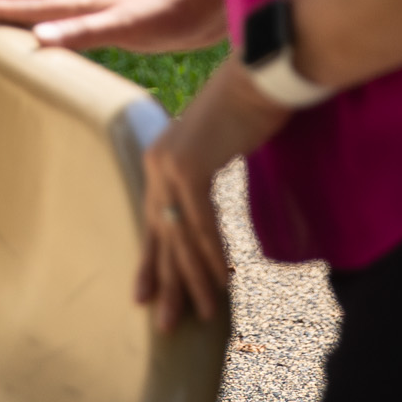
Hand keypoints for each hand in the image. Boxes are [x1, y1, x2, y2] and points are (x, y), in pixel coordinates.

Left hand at [136, 58, 287, 331]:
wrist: (258, 75)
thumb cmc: (244, 108)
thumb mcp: (215, 147)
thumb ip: (202, 175)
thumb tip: (201, 207)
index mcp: (159, 158)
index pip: (150, 220)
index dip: (150, 261)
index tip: (143, 297)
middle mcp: (157, 162)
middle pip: (161, 234)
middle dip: (167, 283)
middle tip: (165, 326)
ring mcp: (170, 164)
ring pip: (182, 235)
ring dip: (195, 278)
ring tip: (205, 315)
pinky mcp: (192, 166)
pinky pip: (203, 222)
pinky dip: (215, 253)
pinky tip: (224, 281)